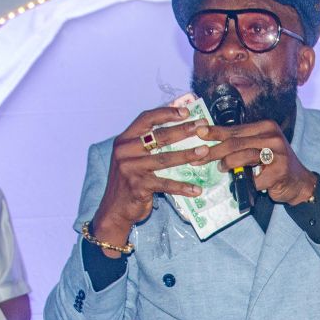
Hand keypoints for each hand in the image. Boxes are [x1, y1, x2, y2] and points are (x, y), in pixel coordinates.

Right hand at [90, 106, 211, 250]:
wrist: (114, 209)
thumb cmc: (130, 180)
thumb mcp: (133, 157)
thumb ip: (147, 143)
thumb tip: (177, 126)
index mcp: (124, 140)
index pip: (146, 118)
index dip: (167, 112)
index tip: (186, 110)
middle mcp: (125, 151)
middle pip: (159, 136)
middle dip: (184, 130)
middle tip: (203, 127)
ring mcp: (131, 169)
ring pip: (165, 159)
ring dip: (187, 155)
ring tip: (205, 151)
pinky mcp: (138, 186)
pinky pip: (165, 184)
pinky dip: (182, 187)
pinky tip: (197, 189)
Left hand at [191, 119, 316, 205]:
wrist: (299, 183)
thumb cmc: (275, 165)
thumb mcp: (259, 148)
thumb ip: (242, 143)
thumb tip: (213, 142)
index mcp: (266, 127)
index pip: (235, 129)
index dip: (215, 132)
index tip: (199, 134)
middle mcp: (273, 137)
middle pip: (236, 143)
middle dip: (215, 151)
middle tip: (199, 157)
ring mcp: (277, 154)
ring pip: (243, 156)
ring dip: (227, 164)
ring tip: (220, 169)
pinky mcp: (279, 172)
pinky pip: (254, 178)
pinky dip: (245, 183)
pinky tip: (242, 184)